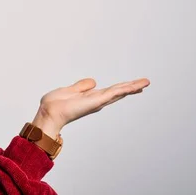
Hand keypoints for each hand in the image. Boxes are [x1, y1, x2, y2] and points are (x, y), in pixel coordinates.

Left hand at [32, 77, 150, 137]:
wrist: (50, 112)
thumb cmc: (55, 104)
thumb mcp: (69, 90)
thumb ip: (81, 86)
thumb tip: (93, 82)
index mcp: (89, 97)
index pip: (108, 91)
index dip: (120, 88)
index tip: (132, 85)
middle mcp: (96, 101)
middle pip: (117, 92)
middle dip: (131, 87)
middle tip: (145, 83)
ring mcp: (97, 101)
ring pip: (118, 92)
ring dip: (132, 87)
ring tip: (145, 83)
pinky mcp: (96, 101)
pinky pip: (113, 93)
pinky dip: (124, 89)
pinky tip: (134, 86)